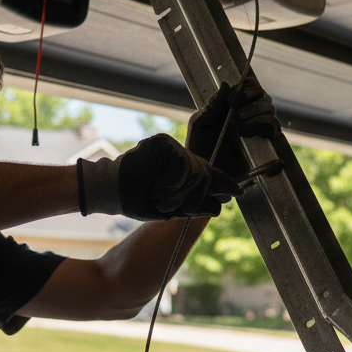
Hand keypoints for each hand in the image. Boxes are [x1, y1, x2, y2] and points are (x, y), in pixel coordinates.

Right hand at [78, 134, 239, 220]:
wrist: (113, 193)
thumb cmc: (139, 200)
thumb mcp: (172, 208)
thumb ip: (195, 205)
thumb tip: (221, 205)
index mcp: (184, 172)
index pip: (208, 175)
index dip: (224, 182)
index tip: (237, 192)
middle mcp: (181, 157)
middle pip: (204, 174)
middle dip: (196, 196)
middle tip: (179, 208)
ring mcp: (172, 147)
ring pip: (195, 169)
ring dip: (181, 192)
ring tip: (162, 200)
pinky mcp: (163, 142)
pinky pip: (182, 163)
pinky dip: (175, 181)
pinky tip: (162, 189)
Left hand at [185, 73, 280, 166]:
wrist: (204, 174)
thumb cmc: (199, 148)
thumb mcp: (200, 124)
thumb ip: (212, 105)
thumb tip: (226, 85)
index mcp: (232, 107)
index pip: (249, 87)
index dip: (245, 88)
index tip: (232, 98)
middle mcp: (248, 116)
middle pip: (263, 96)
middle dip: (250, 100)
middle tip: (234, 111)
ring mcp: (257, 130)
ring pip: (270, 110)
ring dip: (255, 112)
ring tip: (238, 124)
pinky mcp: (264, 144)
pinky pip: (274, 128)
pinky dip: (263, 124)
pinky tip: (246, 131)